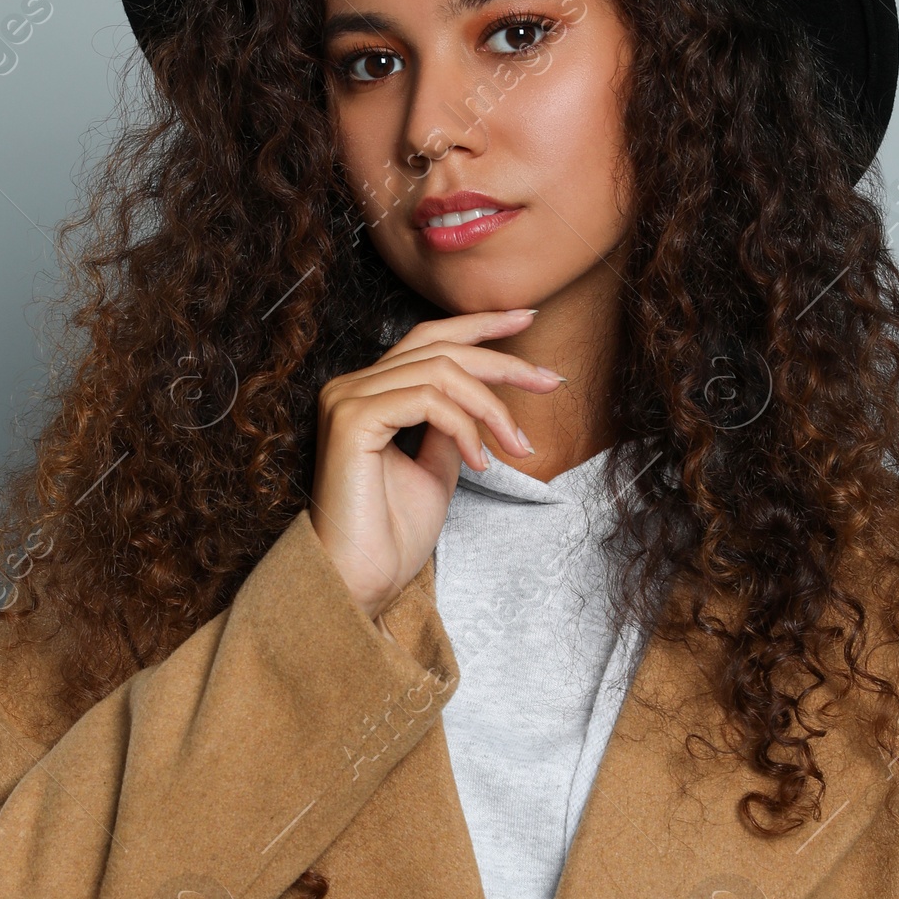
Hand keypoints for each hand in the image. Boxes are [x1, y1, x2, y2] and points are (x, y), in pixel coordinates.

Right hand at [309, 309, 563, 616]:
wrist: (363, 581)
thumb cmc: (394, 535)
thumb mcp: (437, 469)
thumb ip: (452, 428)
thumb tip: (481, 400)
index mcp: (368, 394)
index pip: (427, 339)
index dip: (478, 325)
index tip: (526, 318)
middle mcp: (352, 387)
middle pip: (439, 346)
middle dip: (502, 360)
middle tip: (550, 380)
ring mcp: (348, 400)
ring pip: (441, 372)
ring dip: (492, 408)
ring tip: (518, 447)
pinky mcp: (353, 420)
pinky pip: (428, 400)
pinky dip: (465, 426)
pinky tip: (482, 462)